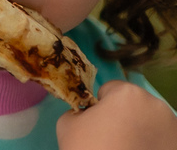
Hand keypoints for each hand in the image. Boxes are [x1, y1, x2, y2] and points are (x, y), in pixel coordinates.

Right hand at [57, 80, 176, 148]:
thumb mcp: (67, 125)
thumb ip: (78, 110)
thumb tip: (88, 113)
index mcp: (128, 94)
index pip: (110, 90)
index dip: (100, 107)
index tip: (96, 126)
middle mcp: (156, 106)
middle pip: (134, 104)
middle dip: (123, 117)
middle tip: (111, 140)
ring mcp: (172, 128)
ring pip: (150, 122)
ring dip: (140, 131)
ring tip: (127, 149)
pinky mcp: (176, 146)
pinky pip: (161, 139)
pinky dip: (153, 145)